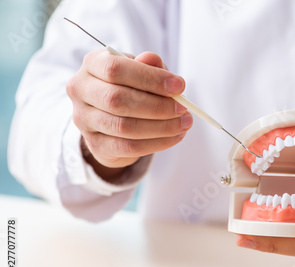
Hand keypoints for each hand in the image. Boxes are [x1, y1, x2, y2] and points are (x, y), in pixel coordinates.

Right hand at [66, 50, 192, 180]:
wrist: (113, 119)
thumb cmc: (131, 87)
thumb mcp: (141, 72)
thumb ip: (149, 65)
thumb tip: (153, 61)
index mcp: (92, 64)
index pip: (115, 69)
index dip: (150, 78)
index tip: (179, 86)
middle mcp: (81, 90)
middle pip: (118, 100)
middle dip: (157, 106)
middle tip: (183, 108)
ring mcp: (84, 120)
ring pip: (124, 127)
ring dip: (161, 127)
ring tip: (184, 123)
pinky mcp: (95, 145)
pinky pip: (129, 147)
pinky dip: (157, 143)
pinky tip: (175, 136)